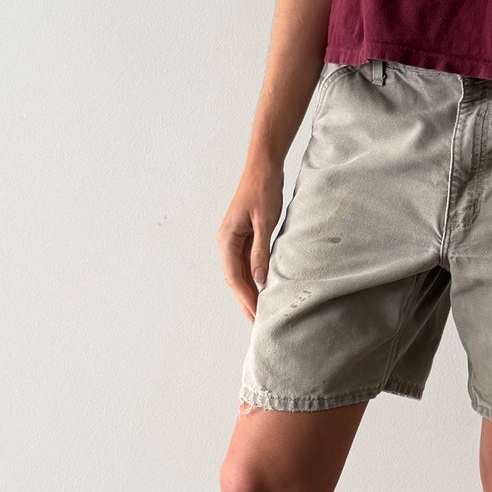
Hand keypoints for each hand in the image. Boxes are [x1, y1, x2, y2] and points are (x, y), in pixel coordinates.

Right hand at [217, 164, 284, 321]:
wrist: (263, 168)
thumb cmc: (263, 190)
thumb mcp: (265, 221)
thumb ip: (261, 251)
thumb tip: (259, 278)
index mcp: (226, 239)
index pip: (234, 277)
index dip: (245, 298)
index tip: (256, 315)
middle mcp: (226, 242)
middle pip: (234, 279)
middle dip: (245, 301)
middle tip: (257, 323)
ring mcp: (234, 239)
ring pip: (239, 273)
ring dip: (248, 292)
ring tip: (259, 311)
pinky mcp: (244, 236)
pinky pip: (246, 262)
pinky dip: (253, 277)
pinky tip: (262, 288)